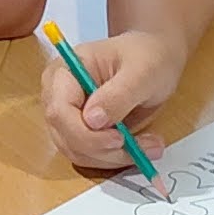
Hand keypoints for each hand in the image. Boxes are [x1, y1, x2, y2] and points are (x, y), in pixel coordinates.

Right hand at [38, 28, 178, 173]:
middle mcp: (58, 97)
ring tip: (151, 146)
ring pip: (79, 153)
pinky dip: (117, 158)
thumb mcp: (141, 71)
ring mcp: (68, 117)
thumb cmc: (147, 56)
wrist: (155, 58)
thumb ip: (117, 95)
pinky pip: (92, 156)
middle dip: (105, 150)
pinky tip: (142, 148)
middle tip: (144, 147)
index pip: (59, 112)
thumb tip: (92, 121)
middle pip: (67, 137)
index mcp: (64, 72)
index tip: (119, 139)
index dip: (85, 133)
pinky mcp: (82, 133)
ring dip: (115, 158)